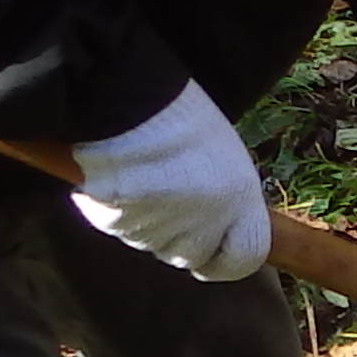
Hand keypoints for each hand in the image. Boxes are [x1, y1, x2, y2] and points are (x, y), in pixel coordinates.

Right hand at [68, 82, 268, 280]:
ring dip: (144, 221)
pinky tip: (114, 176)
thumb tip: (217, 222)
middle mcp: (203, 223)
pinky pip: (115, 225)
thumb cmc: (179, 116)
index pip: (245, 258)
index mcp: (240, 203)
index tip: (217, 249)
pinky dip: (112, 208)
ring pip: (149, 242)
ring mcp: (157, 228)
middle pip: (189, 255)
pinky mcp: (114, 222)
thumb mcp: (221, 155)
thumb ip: (224, 196)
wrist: (127, 98)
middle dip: (178, 237)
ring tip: (139, 177)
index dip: (227, 258)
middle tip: (166, 197)